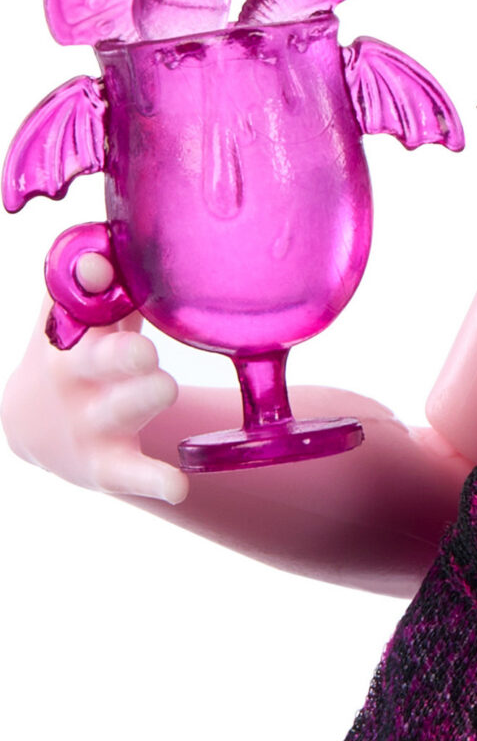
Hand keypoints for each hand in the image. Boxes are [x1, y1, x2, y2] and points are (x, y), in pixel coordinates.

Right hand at [1, 274, 185, 503]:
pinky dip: (155, 480)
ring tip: (163, 388)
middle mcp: (77, 377)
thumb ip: (95, 278)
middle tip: (143, 346)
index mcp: (70, 331)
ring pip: (121, 410)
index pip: (70, 301)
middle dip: (122, 352)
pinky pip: (133, 475)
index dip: (89, 282)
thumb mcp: (75, 312)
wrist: (34, 427)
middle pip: (98, 360)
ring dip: (145, 397)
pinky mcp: (108, 465)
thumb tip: (105, 255)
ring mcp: (92, 422)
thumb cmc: (77, 349)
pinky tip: (178, 484)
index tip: (103, 268)